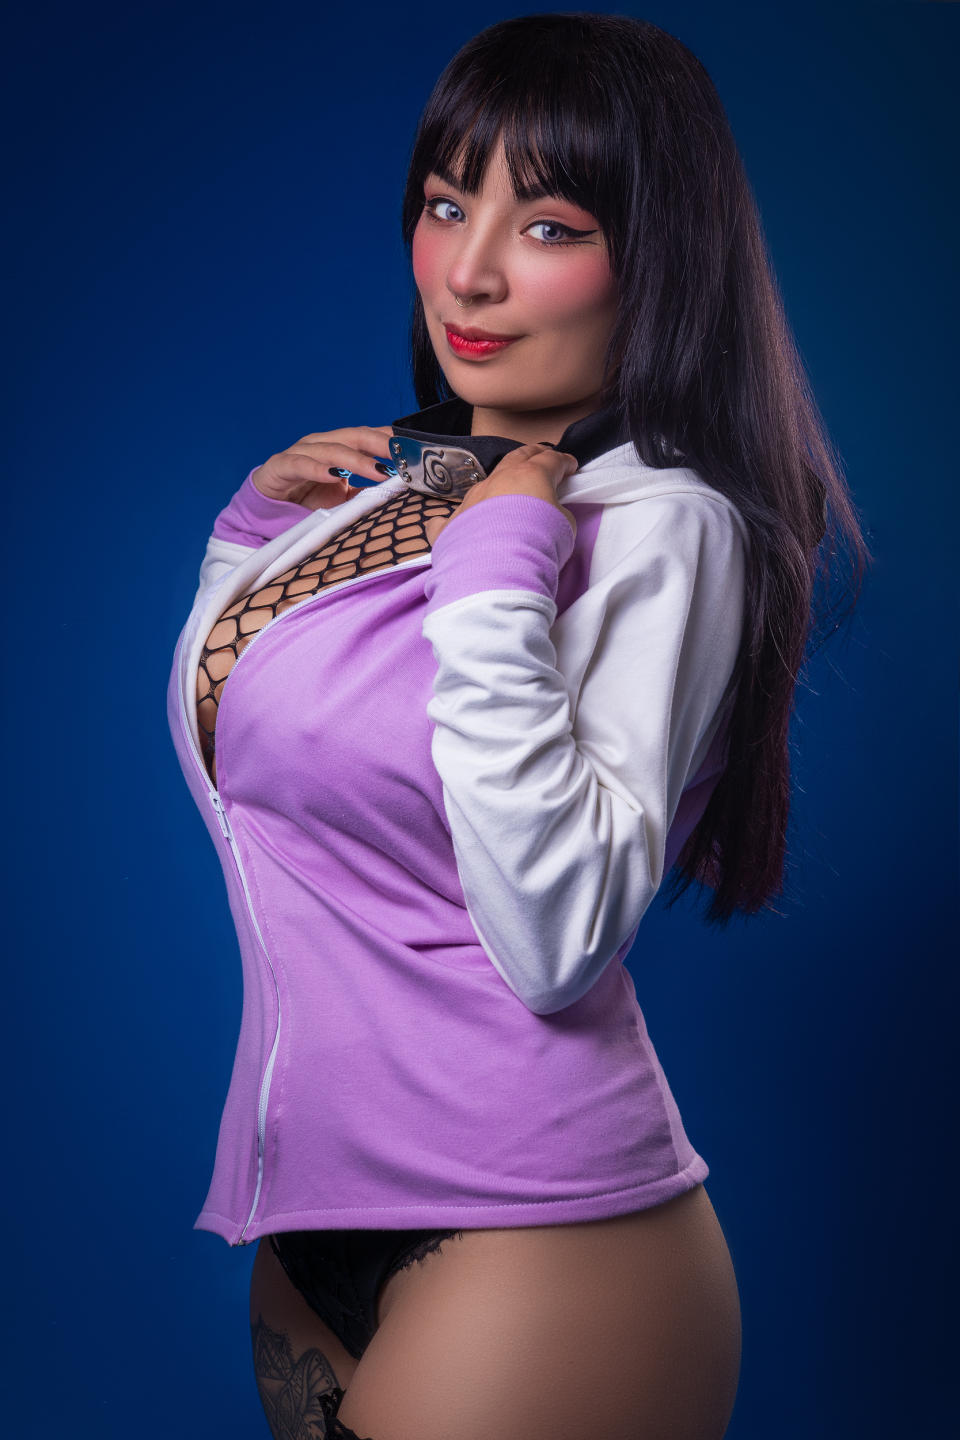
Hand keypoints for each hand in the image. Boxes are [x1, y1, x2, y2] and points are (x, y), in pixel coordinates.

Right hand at [251, 424, 395, 510]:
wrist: (269, 509)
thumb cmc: (308, 500)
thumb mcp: (345, 500)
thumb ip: (367, 494)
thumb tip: (399, 495)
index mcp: (338, 447)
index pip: (369, 438)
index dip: (390, 440)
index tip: (414, 449)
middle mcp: (321, 444)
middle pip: (355, 436)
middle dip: (380, 444)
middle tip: (402, 455)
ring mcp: (300, 452)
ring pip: (332, 449)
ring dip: (357, 459)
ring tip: (379, 470)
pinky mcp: (281, 465)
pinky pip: (301, 464)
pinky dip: (317, 468)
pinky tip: (334, 475)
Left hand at [423, 443, 578, 545]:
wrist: (497, 568)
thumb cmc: (537, 544)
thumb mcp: (565, 526)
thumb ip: (558, 511)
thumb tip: (548, 513)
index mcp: (529, 476)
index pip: (551, 460)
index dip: (563, 461)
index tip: (570, 465)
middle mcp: (497, 482)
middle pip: (517, 458)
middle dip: (532, 454)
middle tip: (542, 455)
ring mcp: (472, 501)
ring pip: (485, 481)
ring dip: (499, 481)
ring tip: (507, 485)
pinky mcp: (452, 524)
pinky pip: (449, 518)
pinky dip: (455, 518)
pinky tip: (447, 523)